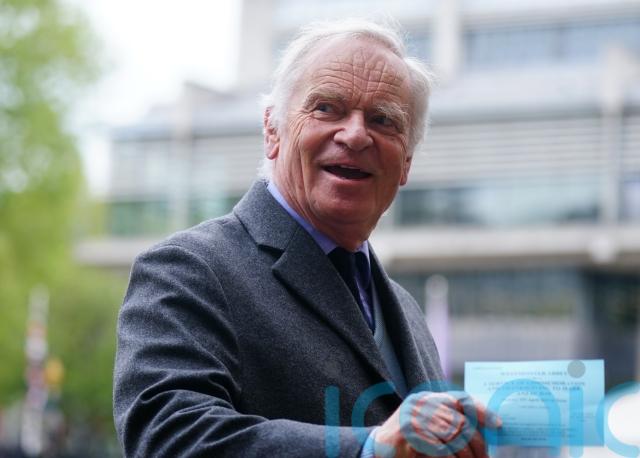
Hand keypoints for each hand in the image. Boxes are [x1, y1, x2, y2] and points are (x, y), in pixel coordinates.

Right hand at [372, 391, 500, 456]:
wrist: (376, 450)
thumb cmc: (406, 441)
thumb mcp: (426, 424)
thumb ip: (448, 422)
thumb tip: (483, 433)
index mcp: (428, 398)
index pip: (460, 398)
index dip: (481, 410)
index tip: (498, 424)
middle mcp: (422, 404)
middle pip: (461, 422)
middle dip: (478, 445)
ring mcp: (414, 417)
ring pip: (454, 437)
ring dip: (467, 456)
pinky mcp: (409, 435)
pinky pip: (441, 450)